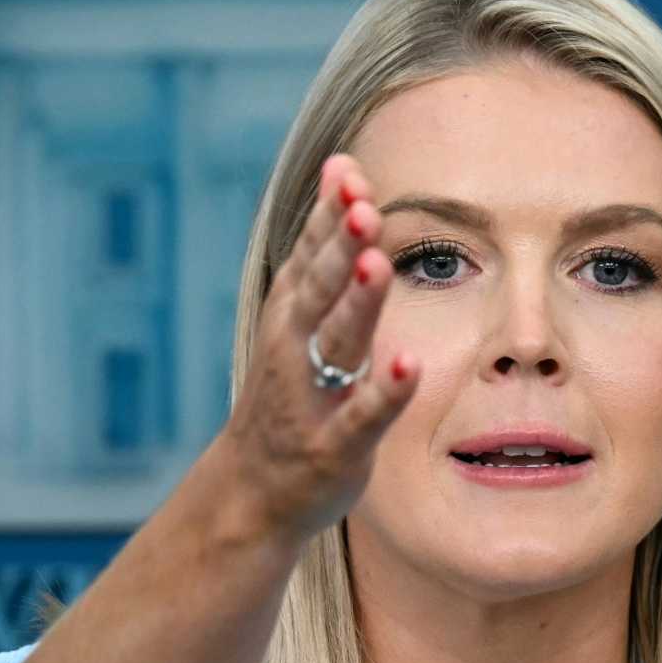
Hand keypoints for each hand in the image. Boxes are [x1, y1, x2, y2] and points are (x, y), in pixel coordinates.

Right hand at [218, 154, 419, 545]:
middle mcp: (294, 348)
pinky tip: (410, 365)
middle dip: (340, 248)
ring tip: (376, 265)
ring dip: (357, 304)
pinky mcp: (335, 447)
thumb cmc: (287, 390)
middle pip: (320, 289)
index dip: (328, 215)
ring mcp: (313, 398)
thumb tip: (343, 170)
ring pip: (338, 343)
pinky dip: (385, 392)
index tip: (348, 172)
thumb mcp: (296, 315)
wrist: (252, 492)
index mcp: (291, 314)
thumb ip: (322, 250)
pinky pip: (363, 417)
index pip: (310, 254)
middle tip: (362, 207)